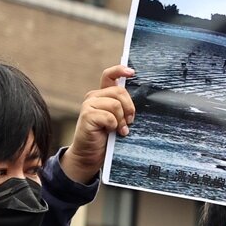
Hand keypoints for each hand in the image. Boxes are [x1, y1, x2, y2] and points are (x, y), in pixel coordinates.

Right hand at [60, 65, 136, 183]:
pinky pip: (109, 117)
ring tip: (119, 130)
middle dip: (129, 108)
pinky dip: (114, 126)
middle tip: (129, 122)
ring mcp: (88, 105)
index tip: (132, 73)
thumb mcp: (118, 120)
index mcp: (102, 95)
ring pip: (116, 105)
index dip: (120, 71)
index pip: (109, 76)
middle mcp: (94, 97)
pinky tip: (110, 132)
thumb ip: (123, 108)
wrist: (90, 154)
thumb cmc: (106, 138)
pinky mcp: (87, 116)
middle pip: (120, 92)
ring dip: (122, 120)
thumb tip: (138, 101)